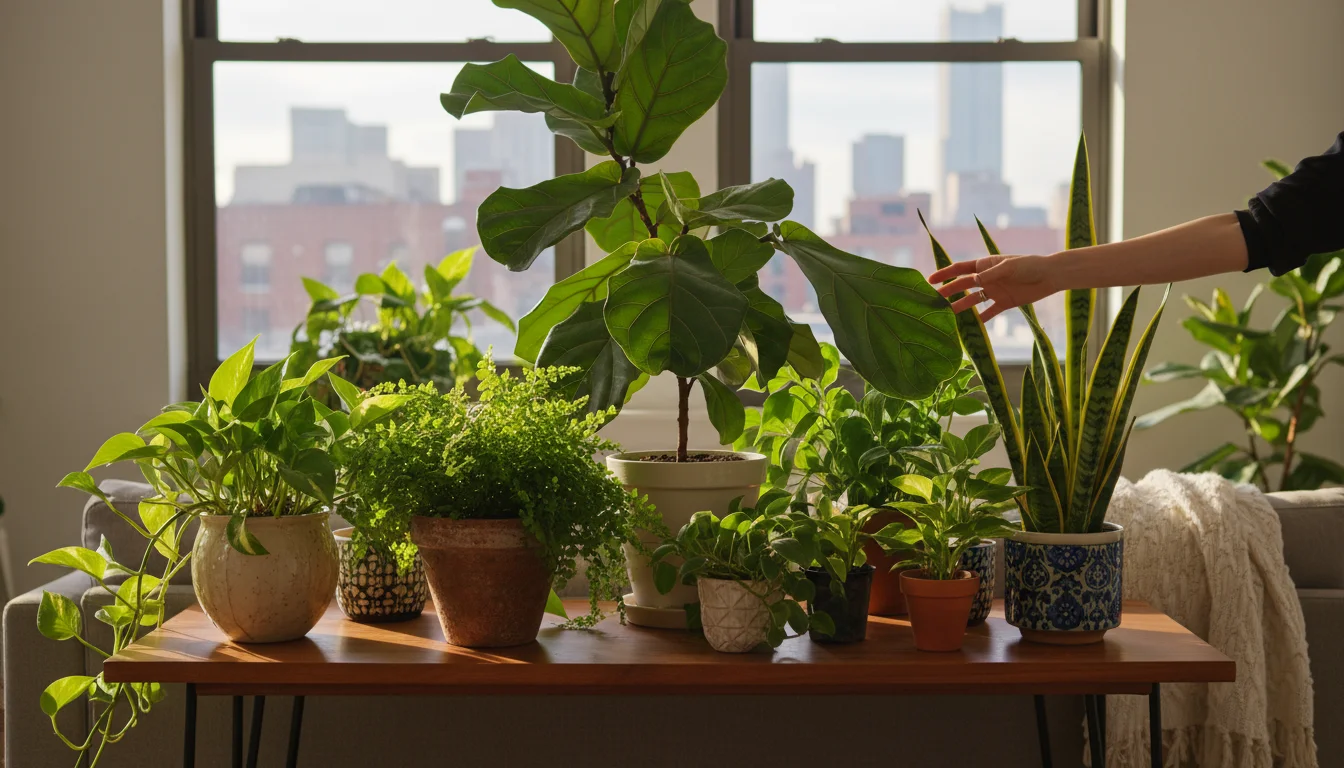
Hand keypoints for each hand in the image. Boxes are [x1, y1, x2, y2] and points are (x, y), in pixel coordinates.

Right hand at [929, 254, 1059, 321]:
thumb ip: (990, 274)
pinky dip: (979, 320)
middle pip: (962, 286)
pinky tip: (969, 328)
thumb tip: (972, 280)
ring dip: (960, 307)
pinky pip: (988, 313)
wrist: (1050, 276)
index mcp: (985, 265)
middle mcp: (987, 278)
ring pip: (972, 300)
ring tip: (946, 316)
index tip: (929, 281)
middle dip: (947, 292)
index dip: (944, 274)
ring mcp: (994, 292)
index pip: (960, 269)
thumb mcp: (1009, 267)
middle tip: (932, 301)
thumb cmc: (1030, 266)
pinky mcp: (1004, 303)